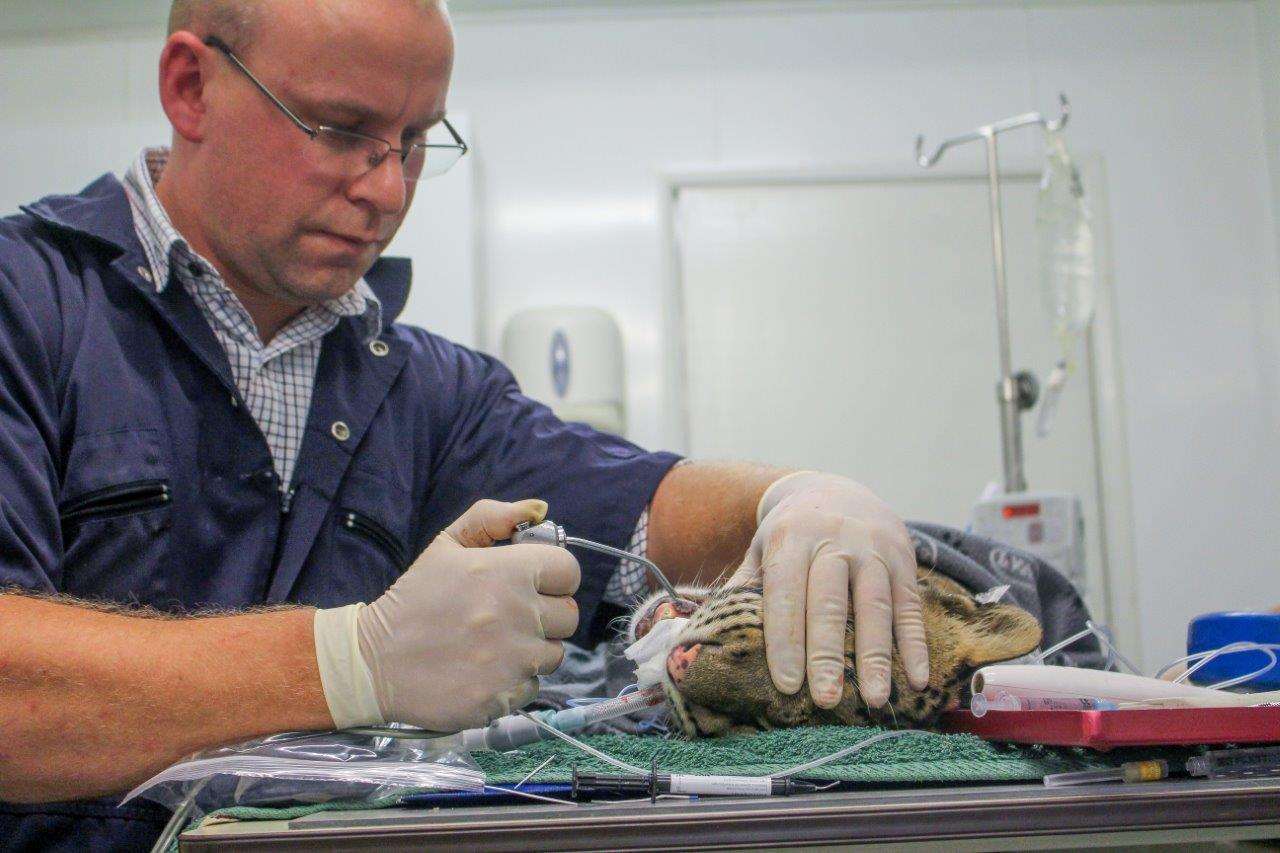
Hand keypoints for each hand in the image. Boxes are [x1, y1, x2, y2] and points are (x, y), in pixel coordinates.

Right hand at [313, 499, 579, 731]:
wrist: (374, 660)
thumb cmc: (415, 598)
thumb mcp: (446, 544)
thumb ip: (493, 518)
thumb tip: (539, 509)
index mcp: (509, 572)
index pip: (569, 571)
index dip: (555, 577)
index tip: (535, 584)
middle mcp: (518, 615)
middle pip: (568, 616)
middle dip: (546, 614)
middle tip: (511, 616)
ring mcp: (513, 660)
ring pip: (553, 654)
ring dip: (531, 650)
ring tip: (494, 645)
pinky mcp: (504, 696)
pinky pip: (531, 686)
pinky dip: (514, 680)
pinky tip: (483, 670)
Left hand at [728, 472, 927, 708]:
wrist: (835, 487)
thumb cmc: (790, 533)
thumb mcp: (762, 548)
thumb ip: (745, 587)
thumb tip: (710, 635)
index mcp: (790, 538)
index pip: (785, 593)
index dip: (785, 639)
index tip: (787, 684)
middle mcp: (834, 540)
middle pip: (830, 602)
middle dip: (828, 653)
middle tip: (826, 700)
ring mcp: (873, 549)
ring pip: (876, 606)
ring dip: (877, 656)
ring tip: (876, 699)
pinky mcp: (903, 559)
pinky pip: (910, 605)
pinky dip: (915, 644)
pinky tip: (917, 678)